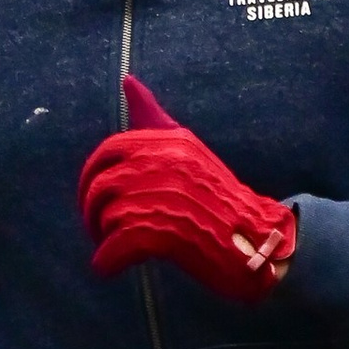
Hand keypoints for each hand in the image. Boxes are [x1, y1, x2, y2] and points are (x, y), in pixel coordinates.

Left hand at [77, 74, 296, 306]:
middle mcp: (166, 165)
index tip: (93, 196)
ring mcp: (166, 199)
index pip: (108, 151)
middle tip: (99, 229)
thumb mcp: (187, 149)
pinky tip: (110, 268)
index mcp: (170, 142)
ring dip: (103, 238)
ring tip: (114, 248)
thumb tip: (128, 81)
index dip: (90, 177)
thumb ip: (153, 119)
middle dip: (91, 212)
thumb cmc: (218, 197)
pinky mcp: (165, 236)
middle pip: (100, 186)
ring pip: (107, 217)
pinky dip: (107, 262)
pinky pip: (115, 247)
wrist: (258, 240)